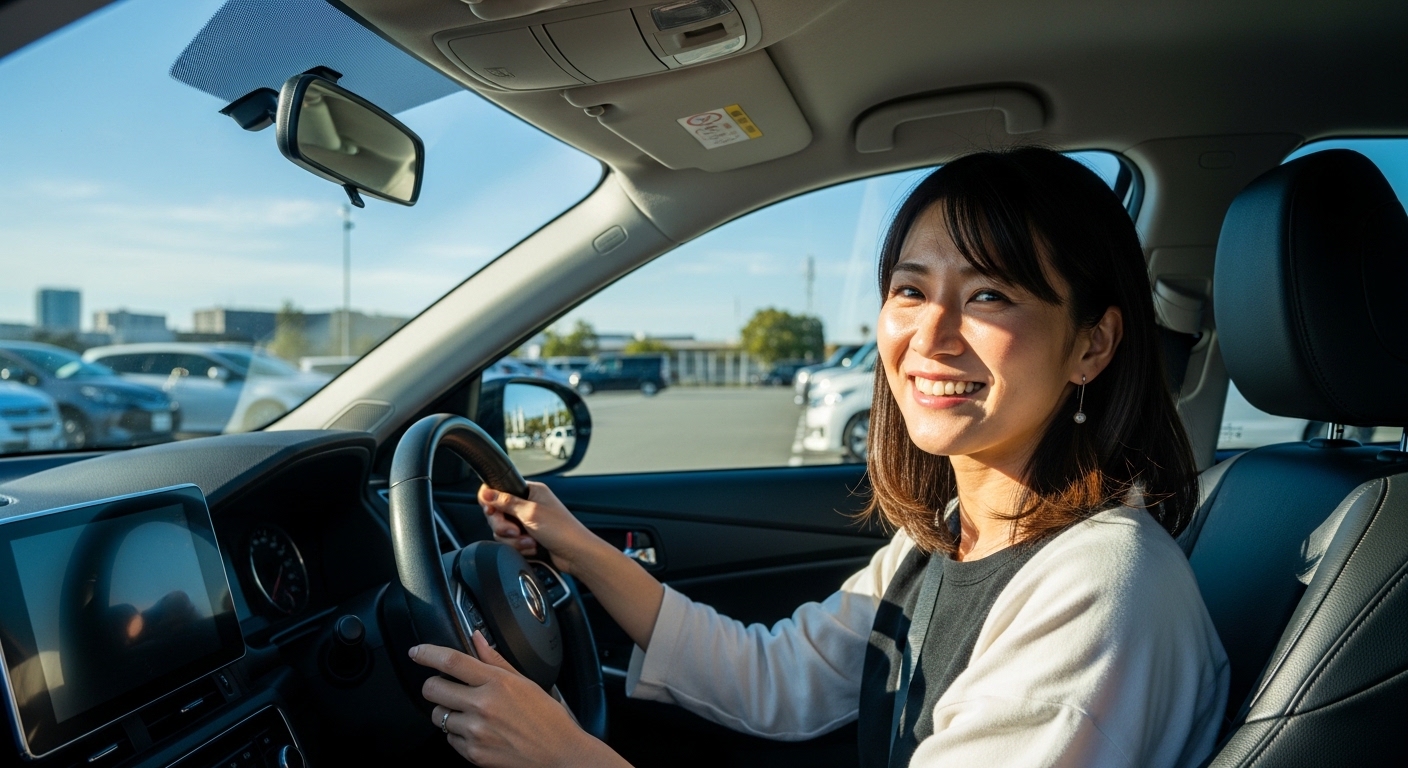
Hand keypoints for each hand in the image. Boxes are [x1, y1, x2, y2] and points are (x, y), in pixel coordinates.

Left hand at [411, 634, 621, 767]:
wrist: (559, 754)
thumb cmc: (546, 717)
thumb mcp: (524, 681)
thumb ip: (495, 659)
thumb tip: (477, 639)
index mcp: (497, 683)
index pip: (451, 661)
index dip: (427, 654)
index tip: (417, 652)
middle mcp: (482, 706)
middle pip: (433, 689)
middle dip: (434, 684)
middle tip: (445, 685)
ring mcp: (475, 732)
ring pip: (437, 715)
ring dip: (447, 710)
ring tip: (468, 711)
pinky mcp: (473, 753)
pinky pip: (448, 739)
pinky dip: (457, 733)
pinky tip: (477, 729)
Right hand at [479, 482, 597, 573]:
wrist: (576, 554)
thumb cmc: (562, 530)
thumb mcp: (530, 512)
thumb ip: (506, 502)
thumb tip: (486, 493)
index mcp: (530, 491)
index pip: (499, 490)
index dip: (491, 502)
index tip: (492, 512)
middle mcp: (527, 504)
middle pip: (497, 514)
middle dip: (505, 527)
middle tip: (516, 531)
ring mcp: (526, 522)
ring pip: (503, 531)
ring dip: (515, 540)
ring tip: (530, 541)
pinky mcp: (527, 537)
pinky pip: (511, 543)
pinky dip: (520, 547)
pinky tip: (533, 547)